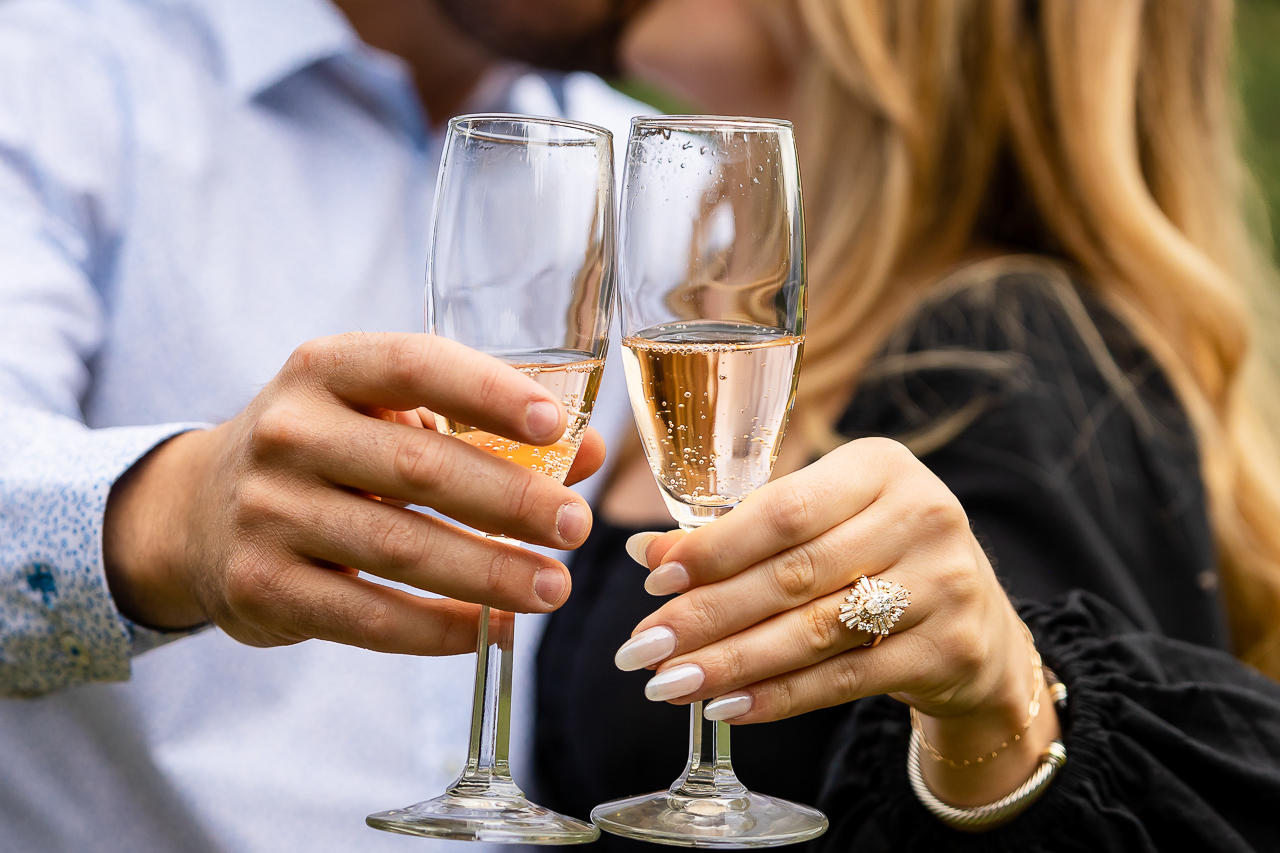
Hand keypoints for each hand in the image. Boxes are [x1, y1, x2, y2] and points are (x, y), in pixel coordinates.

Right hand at [103, 332, 602, 655]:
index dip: (489, 392)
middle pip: (419, 468)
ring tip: (553, 589)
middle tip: (575, 528)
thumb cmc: (326, 453)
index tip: (556, 423)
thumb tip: (585, 455)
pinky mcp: (262, 585)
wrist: (199, 512)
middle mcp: (289, 431)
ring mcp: (268, 510)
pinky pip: (368, 616)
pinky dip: (440, 629)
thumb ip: (482, 429)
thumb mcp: (385, 418)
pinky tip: (492, 630)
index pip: (415, 365)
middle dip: (511, 502)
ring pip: (400, 548)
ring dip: (489, 574)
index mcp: (327, 369)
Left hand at [617, 437, 1058, 805]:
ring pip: (815, 632)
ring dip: (732, 662)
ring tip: (669, 682)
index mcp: (882, 466)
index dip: (714, 548)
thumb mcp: (826, 521)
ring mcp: (944, 584)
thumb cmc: (878, 554)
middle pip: (793, 575)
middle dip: (707, 615)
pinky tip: (726, 707)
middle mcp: (922, 515)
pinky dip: (779, 697)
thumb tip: (649, 553)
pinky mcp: (951, 649)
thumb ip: (746, 530)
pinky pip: (846, 679)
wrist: (978, 623)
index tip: (653, 579)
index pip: (784, 509)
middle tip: (643, 645)